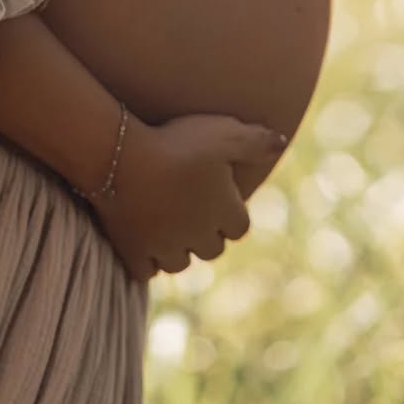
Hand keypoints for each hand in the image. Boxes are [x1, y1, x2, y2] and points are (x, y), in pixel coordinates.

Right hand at [89, 113, 286, 282]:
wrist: (122, 156)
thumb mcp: (224, 133)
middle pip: (211, 248)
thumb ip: (256, 140)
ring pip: (180, 263)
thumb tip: (282, 142)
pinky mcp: (133, 250)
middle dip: (206, 233)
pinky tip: (142, 245)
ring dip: (178, 249)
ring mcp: (165, 247)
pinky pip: (145, 270)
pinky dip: (146, 261)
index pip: (239, 226)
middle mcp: (199, 237)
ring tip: (169, 229)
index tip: (220, 196)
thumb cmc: (176, 142)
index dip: (231, 212)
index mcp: (224, 213)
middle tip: (193, 210)